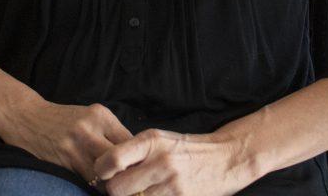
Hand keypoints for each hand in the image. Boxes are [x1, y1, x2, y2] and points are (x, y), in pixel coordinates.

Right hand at [0, 99, 133, 184]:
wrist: (26, 118)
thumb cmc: (63, 121)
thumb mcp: (89, 118)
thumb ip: (111, 134)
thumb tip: (138, 159)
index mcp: (100, 115)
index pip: (131, 143)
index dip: (139, 160)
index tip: (143, 171)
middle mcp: (89, 128)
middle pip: (121, 159)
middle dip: (128, 175)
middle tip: (134, 185)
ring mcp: (74, 145)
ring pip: (105, 174)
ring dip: (112, 185)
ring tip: (118, 189)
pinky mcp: (63, 160)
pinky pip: (87, 180)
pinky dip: (95, 186)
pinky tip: (98, 188)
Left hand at [90, 129, 254, 194]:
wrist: (225, 159)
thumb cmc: (185, 148)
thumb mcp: (158, 139)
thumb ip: (132, 150)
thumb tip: (104, 167)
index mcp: (151, 141)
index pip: (112, 160)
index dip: (102, 170)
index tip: (104, 173)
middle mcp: (160, 162)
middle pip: (117, 188)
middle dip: (114, 190)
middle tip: (121, 187)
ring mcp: (172, 185)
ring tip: (139, 191)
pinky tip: (152, 195)